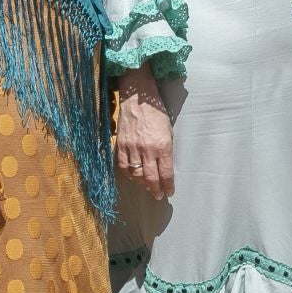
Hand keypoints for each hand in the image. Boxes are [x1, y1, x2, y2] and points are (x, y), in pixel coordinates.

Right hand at [116, 69, 173, 199]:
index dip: (168, 186)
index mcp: (163, 146)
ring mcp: (133, 148)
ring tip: (148, 187)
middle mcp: (147, 150)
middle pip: (151, 178)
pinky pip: (124, 166)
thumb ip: (166, 149)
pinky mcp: (121, 145)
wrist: (138, 97)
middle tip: (159, 195)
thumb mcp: (168, 130)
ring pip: (137, 174)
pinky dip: (129, 174)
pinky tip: (134, 176)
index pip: (166, 173)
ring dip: (143, 184)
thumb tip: (164, 166)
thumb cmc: (156, 112)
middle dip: (156, 189)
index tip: (169, 192)